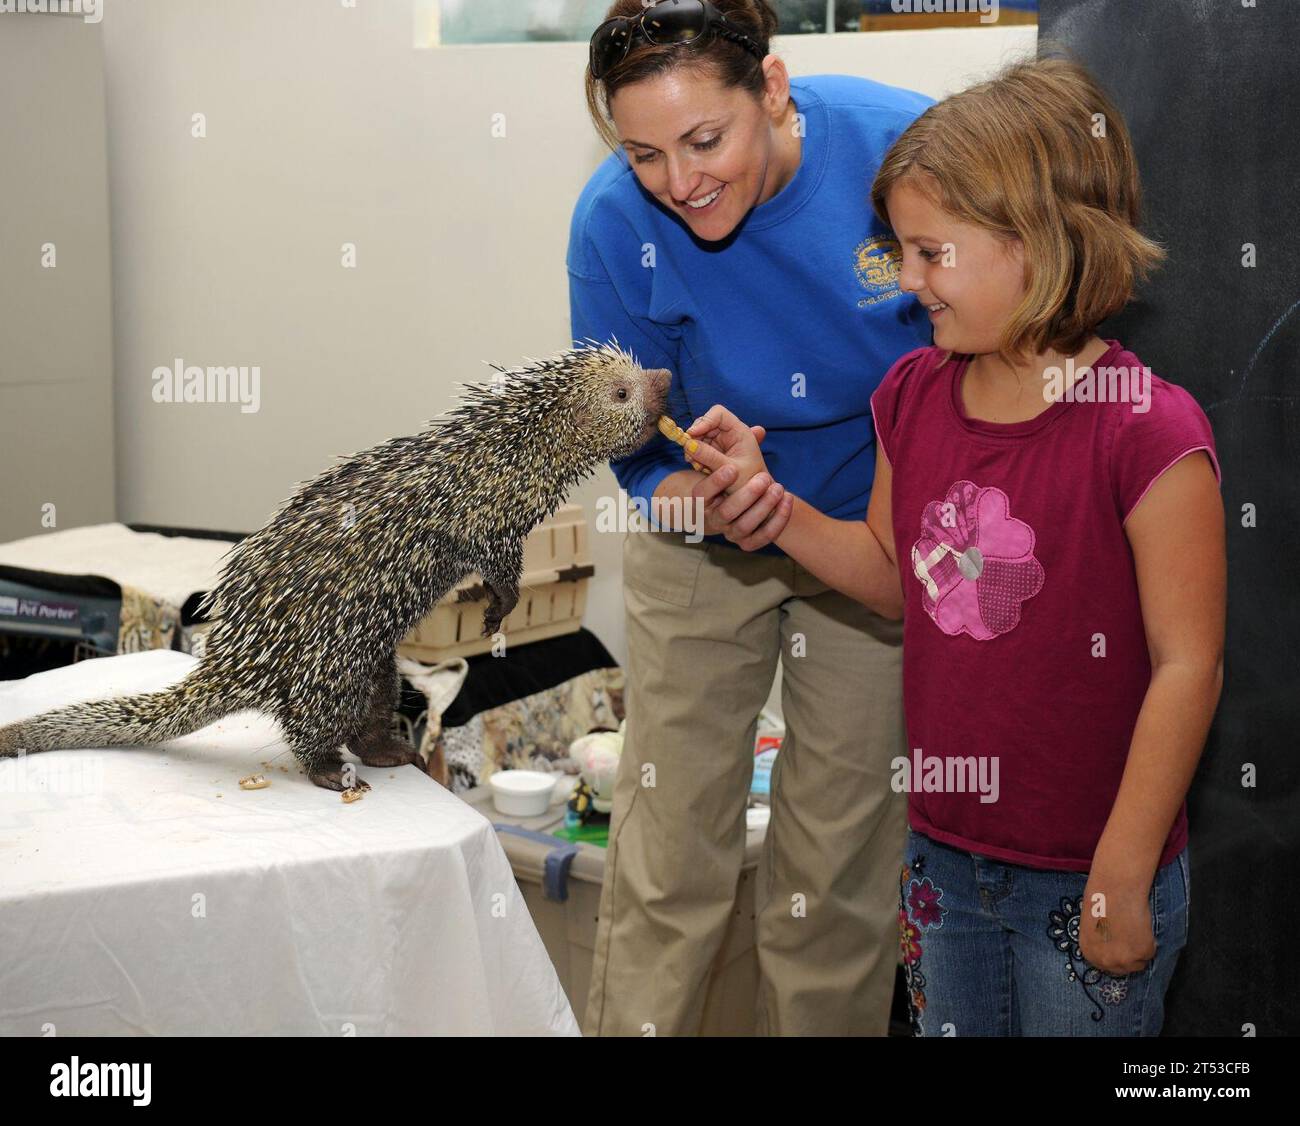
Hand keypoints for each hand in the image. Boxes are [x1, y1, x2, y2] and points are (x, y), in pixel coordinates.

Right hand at [684, 405, 793, 549]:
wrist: (731, 511)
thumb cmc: (728, 482)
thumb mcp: (726, 464)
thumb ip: (738, 447)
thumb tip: (760, 430)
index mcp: (702, 499)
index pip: (702, 493)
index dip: (716, 482)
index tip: (732, 468)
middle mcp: (713, 517)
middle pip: (726, 512)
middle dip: (746, 495)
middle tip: (763, 478)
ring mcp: (730, 532)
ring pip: (744, 526)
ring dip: (764, 507)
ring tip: (779, 488)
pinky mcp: (746, 542)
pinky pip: (761, 538)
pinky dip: (777, 521)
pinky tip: (787, 501)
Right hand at [685, 405, 769, 488]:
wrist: (755, 495)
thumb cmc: (749, 481)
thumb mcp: (729, 468)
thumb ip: (709, 456)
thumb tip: (688, 444)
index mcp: (740, 431)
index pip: (719, 414)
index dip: (704, 420)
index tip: (691, 434)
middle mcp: (730, 433)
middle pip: (706, 423)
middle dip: (695, 436)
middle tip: (689, 455)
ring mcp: (721, 442)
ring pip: (700, 436)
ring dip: (693, 448)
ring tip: (696, 465)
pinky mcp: (714, 451)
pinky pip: (699, 448)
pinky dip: (695, 456)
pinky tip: (699, 467)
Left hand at [1077, 867, 1157, 976]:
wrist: (1114, 889)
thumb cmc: (1101, 900)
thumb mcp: (1091, 927)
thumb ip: (1100, 942)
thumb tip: (1111, 947)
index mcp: (1089, 953)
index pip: (1106, 966)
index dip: (1116, 956)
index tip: (1122, 947)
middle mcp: (1105, 961)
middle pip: (1123, 969)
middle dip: (1129, 956)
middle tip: (1132, 938)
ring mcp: (1124, 960)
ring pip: (1139, 964)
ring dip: (1140, 950)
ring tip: (1135, 929)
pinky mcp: (1142, 953)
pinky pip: (1151, 953)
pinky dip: (1150, 942)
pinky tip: (1142, 926)